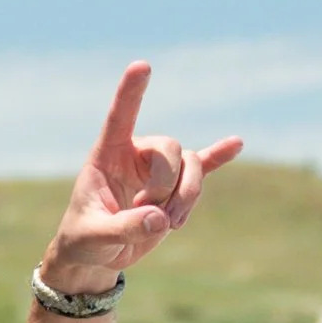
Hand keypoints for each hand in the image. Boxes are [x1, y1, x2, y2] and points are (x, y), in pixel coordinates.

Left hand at [42, 63, 241, 295]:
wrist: (97, 256)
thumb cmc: (85, 240)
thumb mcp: (94, 237)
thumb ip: (124, 227)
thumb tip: (160, 219)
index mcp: (107, 155)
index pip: (120, 116)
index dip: (131, 92)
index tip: (141, 65)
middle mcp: (136, 155)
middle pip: (170, 149)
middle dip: (166, 185)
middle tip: (150, 215)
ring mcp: (158, 170)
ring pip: (191, 166)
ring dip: (187, 196)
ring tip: (170, 225)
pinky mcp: (174, 190)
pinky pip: (202, 167)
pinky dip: (218, 157)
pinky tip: (236, 143)